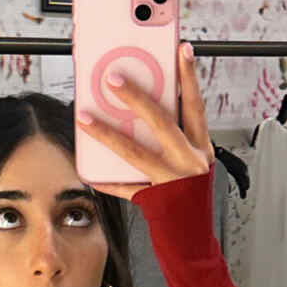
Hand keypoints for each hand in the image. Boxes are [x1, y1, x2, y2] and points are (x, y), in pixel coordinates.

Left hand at [78, 41, 214, 201]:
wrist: (193, 238)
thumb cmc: (190, 196)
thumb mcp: (190, 161)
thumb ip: (171, 136)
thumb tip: (136, 108)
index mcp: (201, 148)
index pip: (195, 105)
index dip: (190, 77)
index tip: (182, 49)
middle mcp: (190, 162)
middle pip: (162, 123)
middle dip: (136, 98)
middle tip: (113, 77)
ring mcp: (172, 181)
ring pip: (135, 152)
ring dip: (107, 132)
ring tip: (85, 116)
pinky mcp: (155, 201)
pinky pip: (124, 187)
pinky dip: (105, 180)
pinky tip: (87, 171)